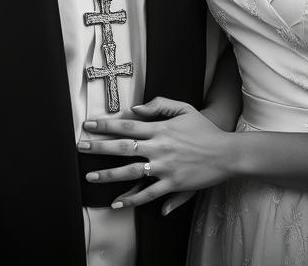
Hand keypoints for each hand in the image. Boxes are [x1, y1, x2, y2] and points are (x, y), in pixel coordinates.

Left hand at [80, 97, 234, 210]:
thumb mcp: (184, 109)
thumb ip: (159, 105)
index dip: (107, 125)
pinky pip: (148, 193)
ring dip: (109, 174)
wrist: (226, 152)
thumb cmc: (204, 129)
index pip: (128, 126)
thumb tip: (135, 108)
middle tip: (81, 146)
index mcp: (161, 129)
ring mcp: (165, 168)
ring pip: (131, 172)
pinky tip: (117, 202)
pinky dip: (132, 198)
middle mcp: (160, 148)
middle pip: (124, 148)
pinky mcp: (172, 184)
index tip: (89, 124)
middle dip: (100, 147)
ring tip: (90, 175)